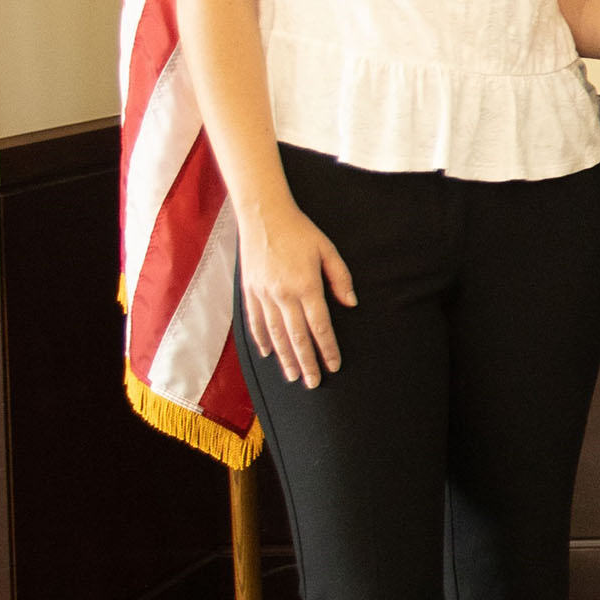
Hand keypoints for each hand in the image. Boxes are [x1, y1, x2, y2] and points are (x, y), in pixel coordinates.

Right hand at [236, 199, 356, 388]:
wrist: (263, 216)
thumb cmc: (300, 231)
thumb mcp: (327, 250)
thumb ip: (340, 278)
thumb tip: (350, 303)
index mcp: (306, 286)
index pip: (320, 326)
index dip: (328, 349)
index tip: (334, 366)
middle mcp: (283, 295)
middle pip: (297, 338)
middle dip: (307, 363)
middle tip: (313, 383)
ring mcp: (263, 295)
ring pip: (275, 335)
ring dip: (285, 358)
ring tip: (293, 376)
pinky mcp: (250, 292)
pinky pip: (256, 322)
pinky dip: (262, 340)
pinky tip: (268, 353)